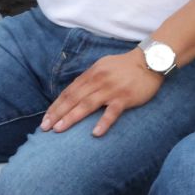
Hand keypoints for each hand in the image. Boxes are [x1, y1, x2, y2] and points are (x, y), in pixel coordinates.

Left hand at [41, 48, 162, 136]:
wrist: (149, 61)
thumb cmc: (124, 66)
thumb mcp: (102, 67)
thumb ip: (89, 79)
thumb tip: (74, 92)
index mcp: (91, 74)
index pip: (69, 91)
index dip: (56, 105)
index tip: (46, 118)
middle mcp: (98, 81)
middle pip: (73, 98)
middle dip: (58, 113)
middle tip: (45, 127)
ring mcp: (111, 89)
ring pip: (87, 105)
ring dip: (72, 117)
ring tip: (59, 129)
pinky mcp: (125, 97)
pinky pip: (112, 112)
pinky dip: (103, 122)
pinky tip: (95, 133)